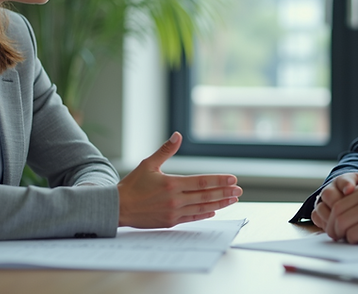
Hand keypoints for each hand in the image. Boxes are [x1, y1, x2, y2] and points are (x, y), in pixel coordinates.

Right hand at [117, 132, 241, 227]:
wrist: (118, 207)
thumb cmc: (132, 185)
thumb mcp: (148, 164)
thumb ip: (165, 151)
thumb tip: (177, 135)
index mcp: (172, 184)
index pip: (202, 182)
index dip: (219, 180)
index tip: (233, 179)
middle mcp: (175, 199)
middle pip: (206, 196)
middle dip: (225, 192)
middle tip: (239, 190)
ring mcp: (173, 212)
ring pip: (202, 208)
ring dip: (219, 204)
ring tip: (232, 200)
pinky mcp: (170, 222)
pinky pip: (192, 218)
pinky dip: (204, 214)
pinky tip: (214, 211)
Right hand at [311, 168, 357, 229]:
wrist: (354, 207)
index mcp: (344, 181)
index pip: (343, 180)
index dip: (346, 184)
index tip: (350, 190)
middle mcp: (331, 189)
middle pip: (328, 194)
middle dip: (337, 205)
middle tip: (346, 215)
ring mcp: (323, 201)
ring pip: (321, 206)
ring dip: (330, 217)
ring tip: (342, 226)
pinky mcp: (318, 212)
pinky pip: (316, 216)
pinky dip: (324, 223)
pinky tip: (335, 230)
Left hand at [324, 181, 357, 243]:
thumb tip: (341, 211)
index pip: (339, 201)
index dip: (333, 216)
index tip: (334, 225)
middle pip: (337, 212)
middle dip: (333, 227)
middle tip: (335, 236)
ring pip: (342, 224)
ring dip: (342, 235)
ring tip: (346, 239)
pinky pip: (353, 235)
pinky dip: (353, 241)